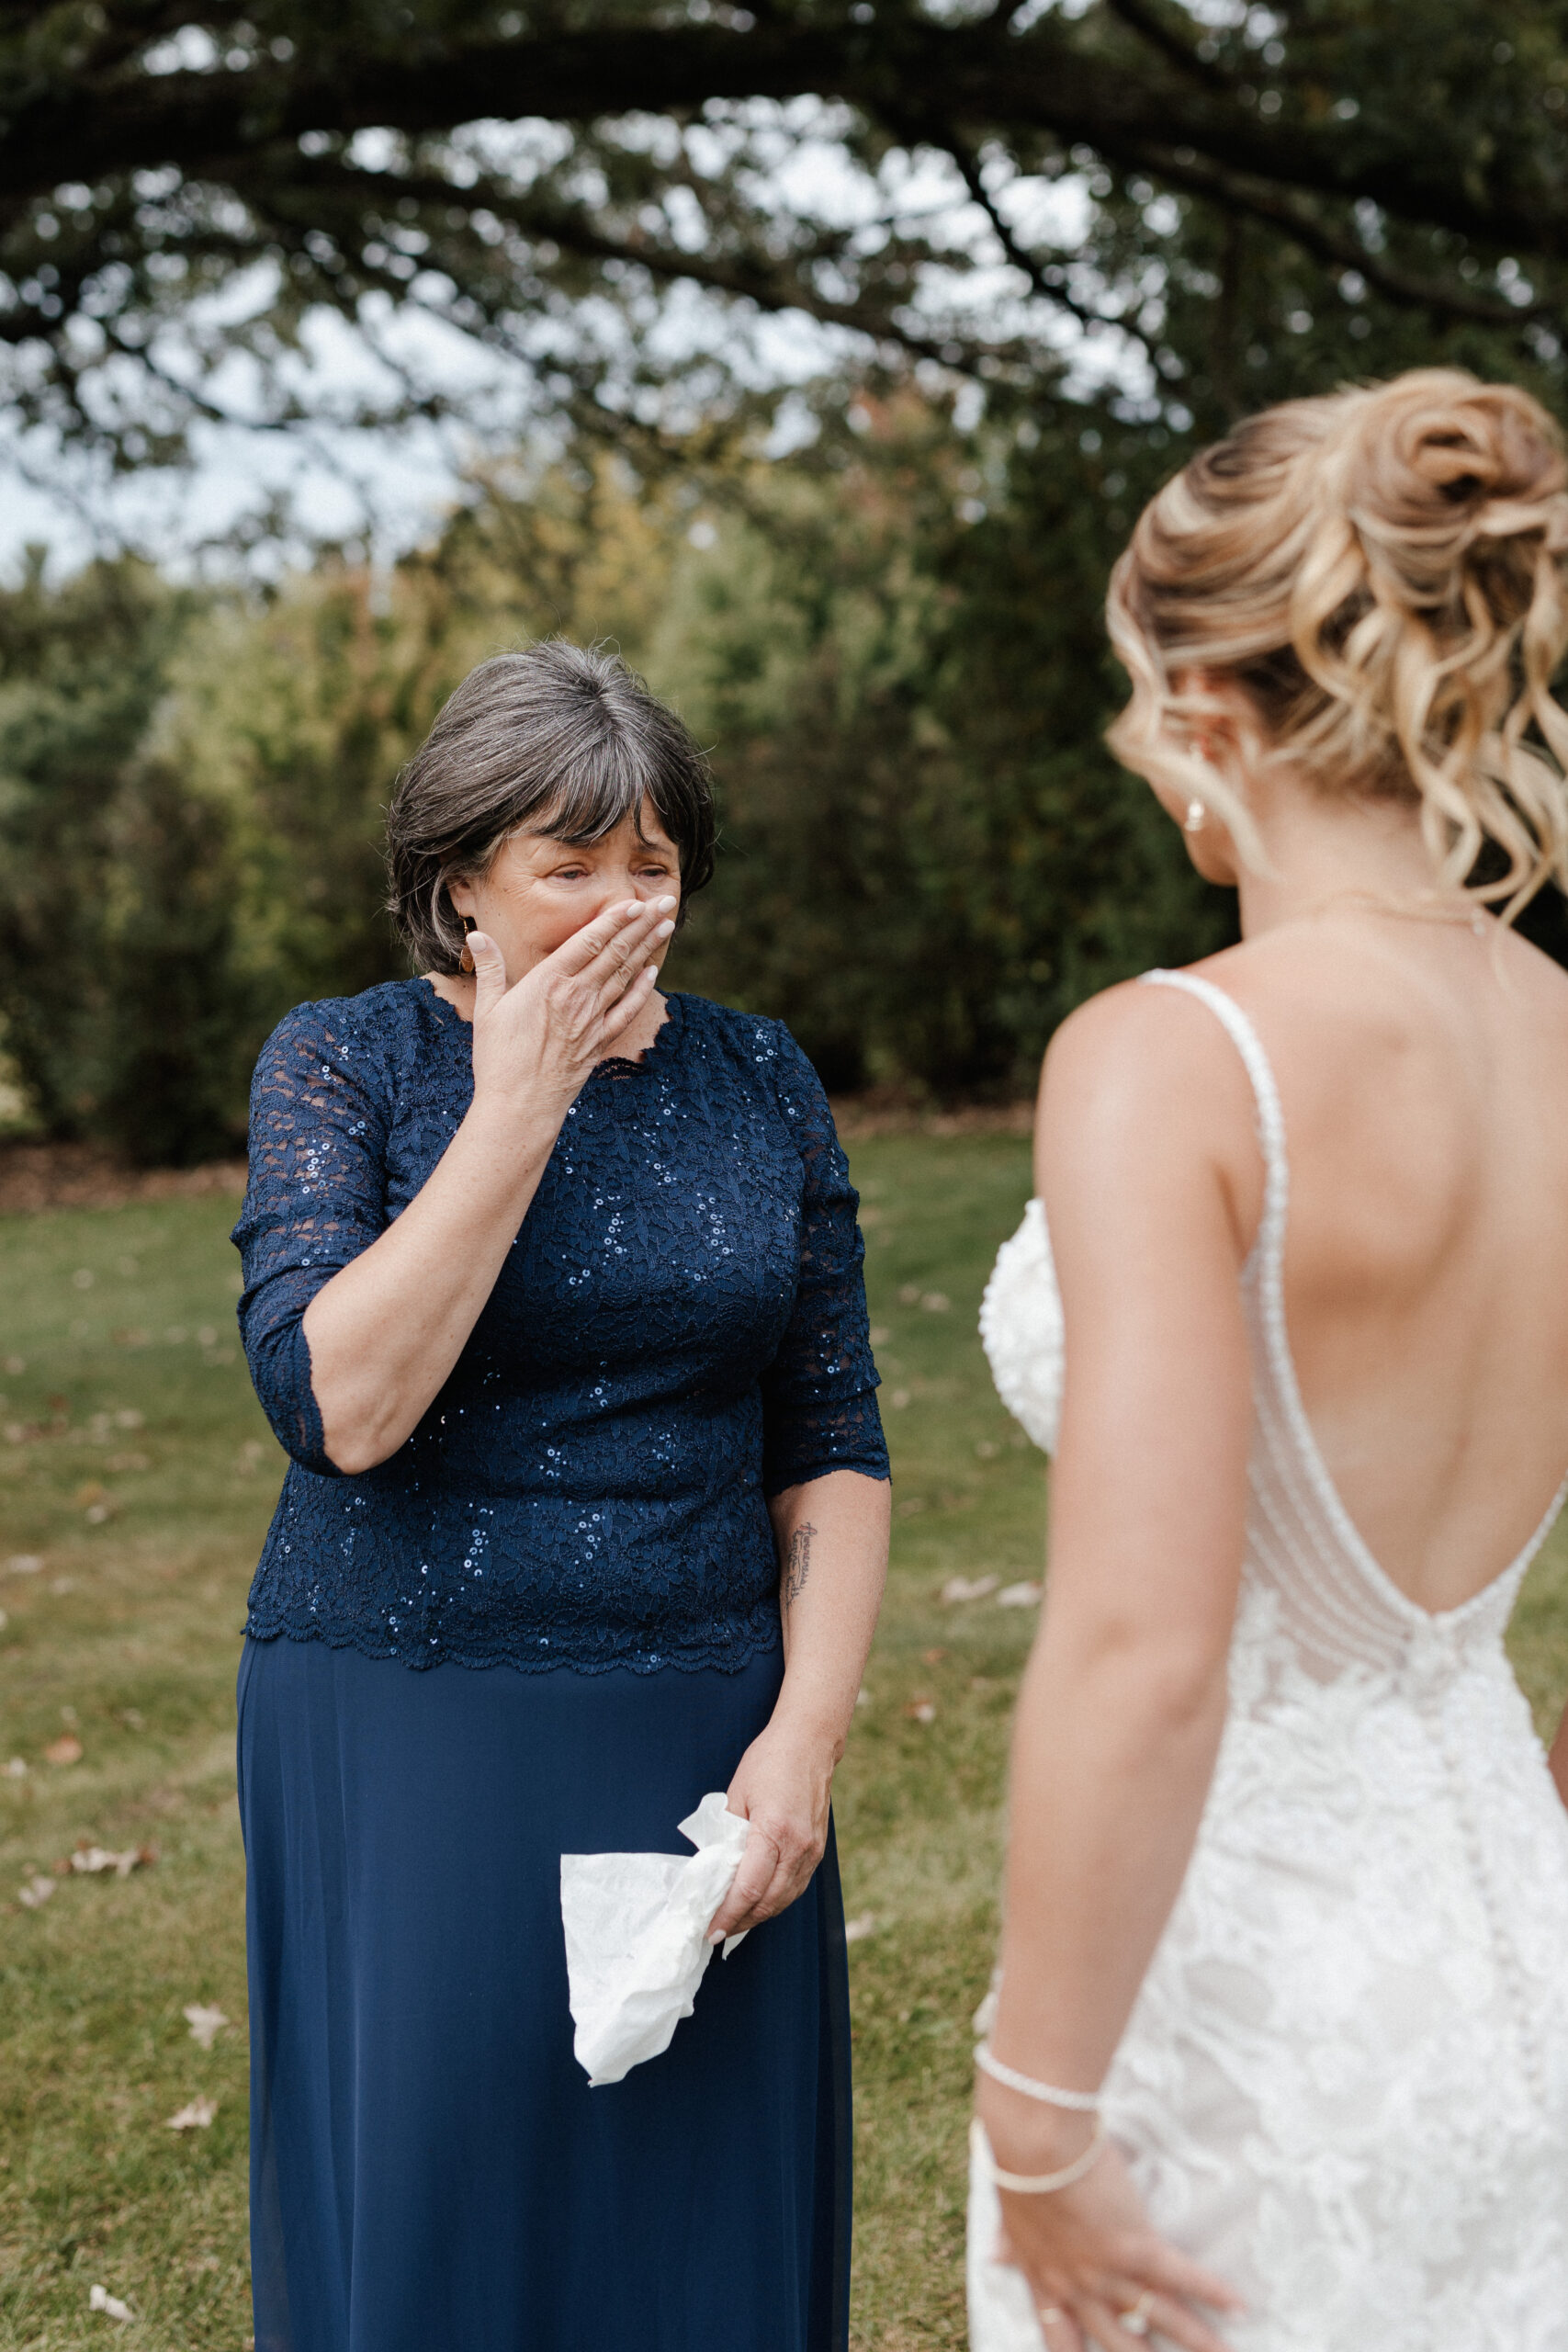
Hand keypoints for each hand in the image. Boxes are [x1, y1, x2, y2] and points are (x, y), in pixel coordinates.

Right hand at [465, 895, 674, 1118]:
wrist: (520, 1106)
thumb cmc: (498, 1059)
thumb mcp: (487, 1009)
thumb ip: (489, 968)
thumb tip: (477, 934)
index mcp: (548, 982)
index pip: (589, 941)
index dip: (614, 919)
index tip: (636, 901)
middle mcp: (576, 996)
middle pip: (615, 952)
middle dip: (642, 925)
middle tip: (664, 902)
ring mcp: (592, 1019)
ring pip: (626, 975)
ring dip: (647, 948)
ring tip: (666, 926)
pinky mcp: (600, 1041)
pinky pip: (627, 1010)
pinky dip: (642, 989)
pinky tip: (653, 972)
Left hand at [706, 1718, 834, 1942]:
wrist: (809, 1742)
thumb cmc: (770, 1761)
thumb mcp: (737, 1793)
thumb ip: (727, 1833)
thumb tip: (714, 1866)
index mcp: (774, 1832)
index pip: (748, 1889)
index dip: (727, 1914)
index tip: (710, 1928)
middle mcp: (797, 1847)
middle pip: (767, 1902)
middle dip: (740, 1922)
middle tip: (716, 1932)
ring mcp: (812, 1851)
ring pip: (784, 1899)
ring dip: (758, 1916)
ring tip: (734, 1923)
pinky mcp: (817, 1850)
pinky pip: (795, 1887)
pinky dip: (776, 1901)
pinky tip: (759, 1904)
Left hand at [975, 2083, 1242, 2351]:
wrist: (1034, 2144)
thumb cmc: (1020, 2166)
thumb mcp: (1011, 2216)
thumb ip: (1011, 2245)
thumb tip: (992, 2255)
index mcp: (1044, 2280)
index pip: (1059, 2338)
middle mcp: (1078, 2288)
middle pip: (1117, 2343)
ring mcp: (1108, 2272)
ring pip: (1158, 2317)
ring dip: (1196, 2340)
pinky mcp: (1136, 2246)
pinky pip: (1181, 2277)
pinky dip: (1214, 2292)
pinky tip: (1241, 2306)